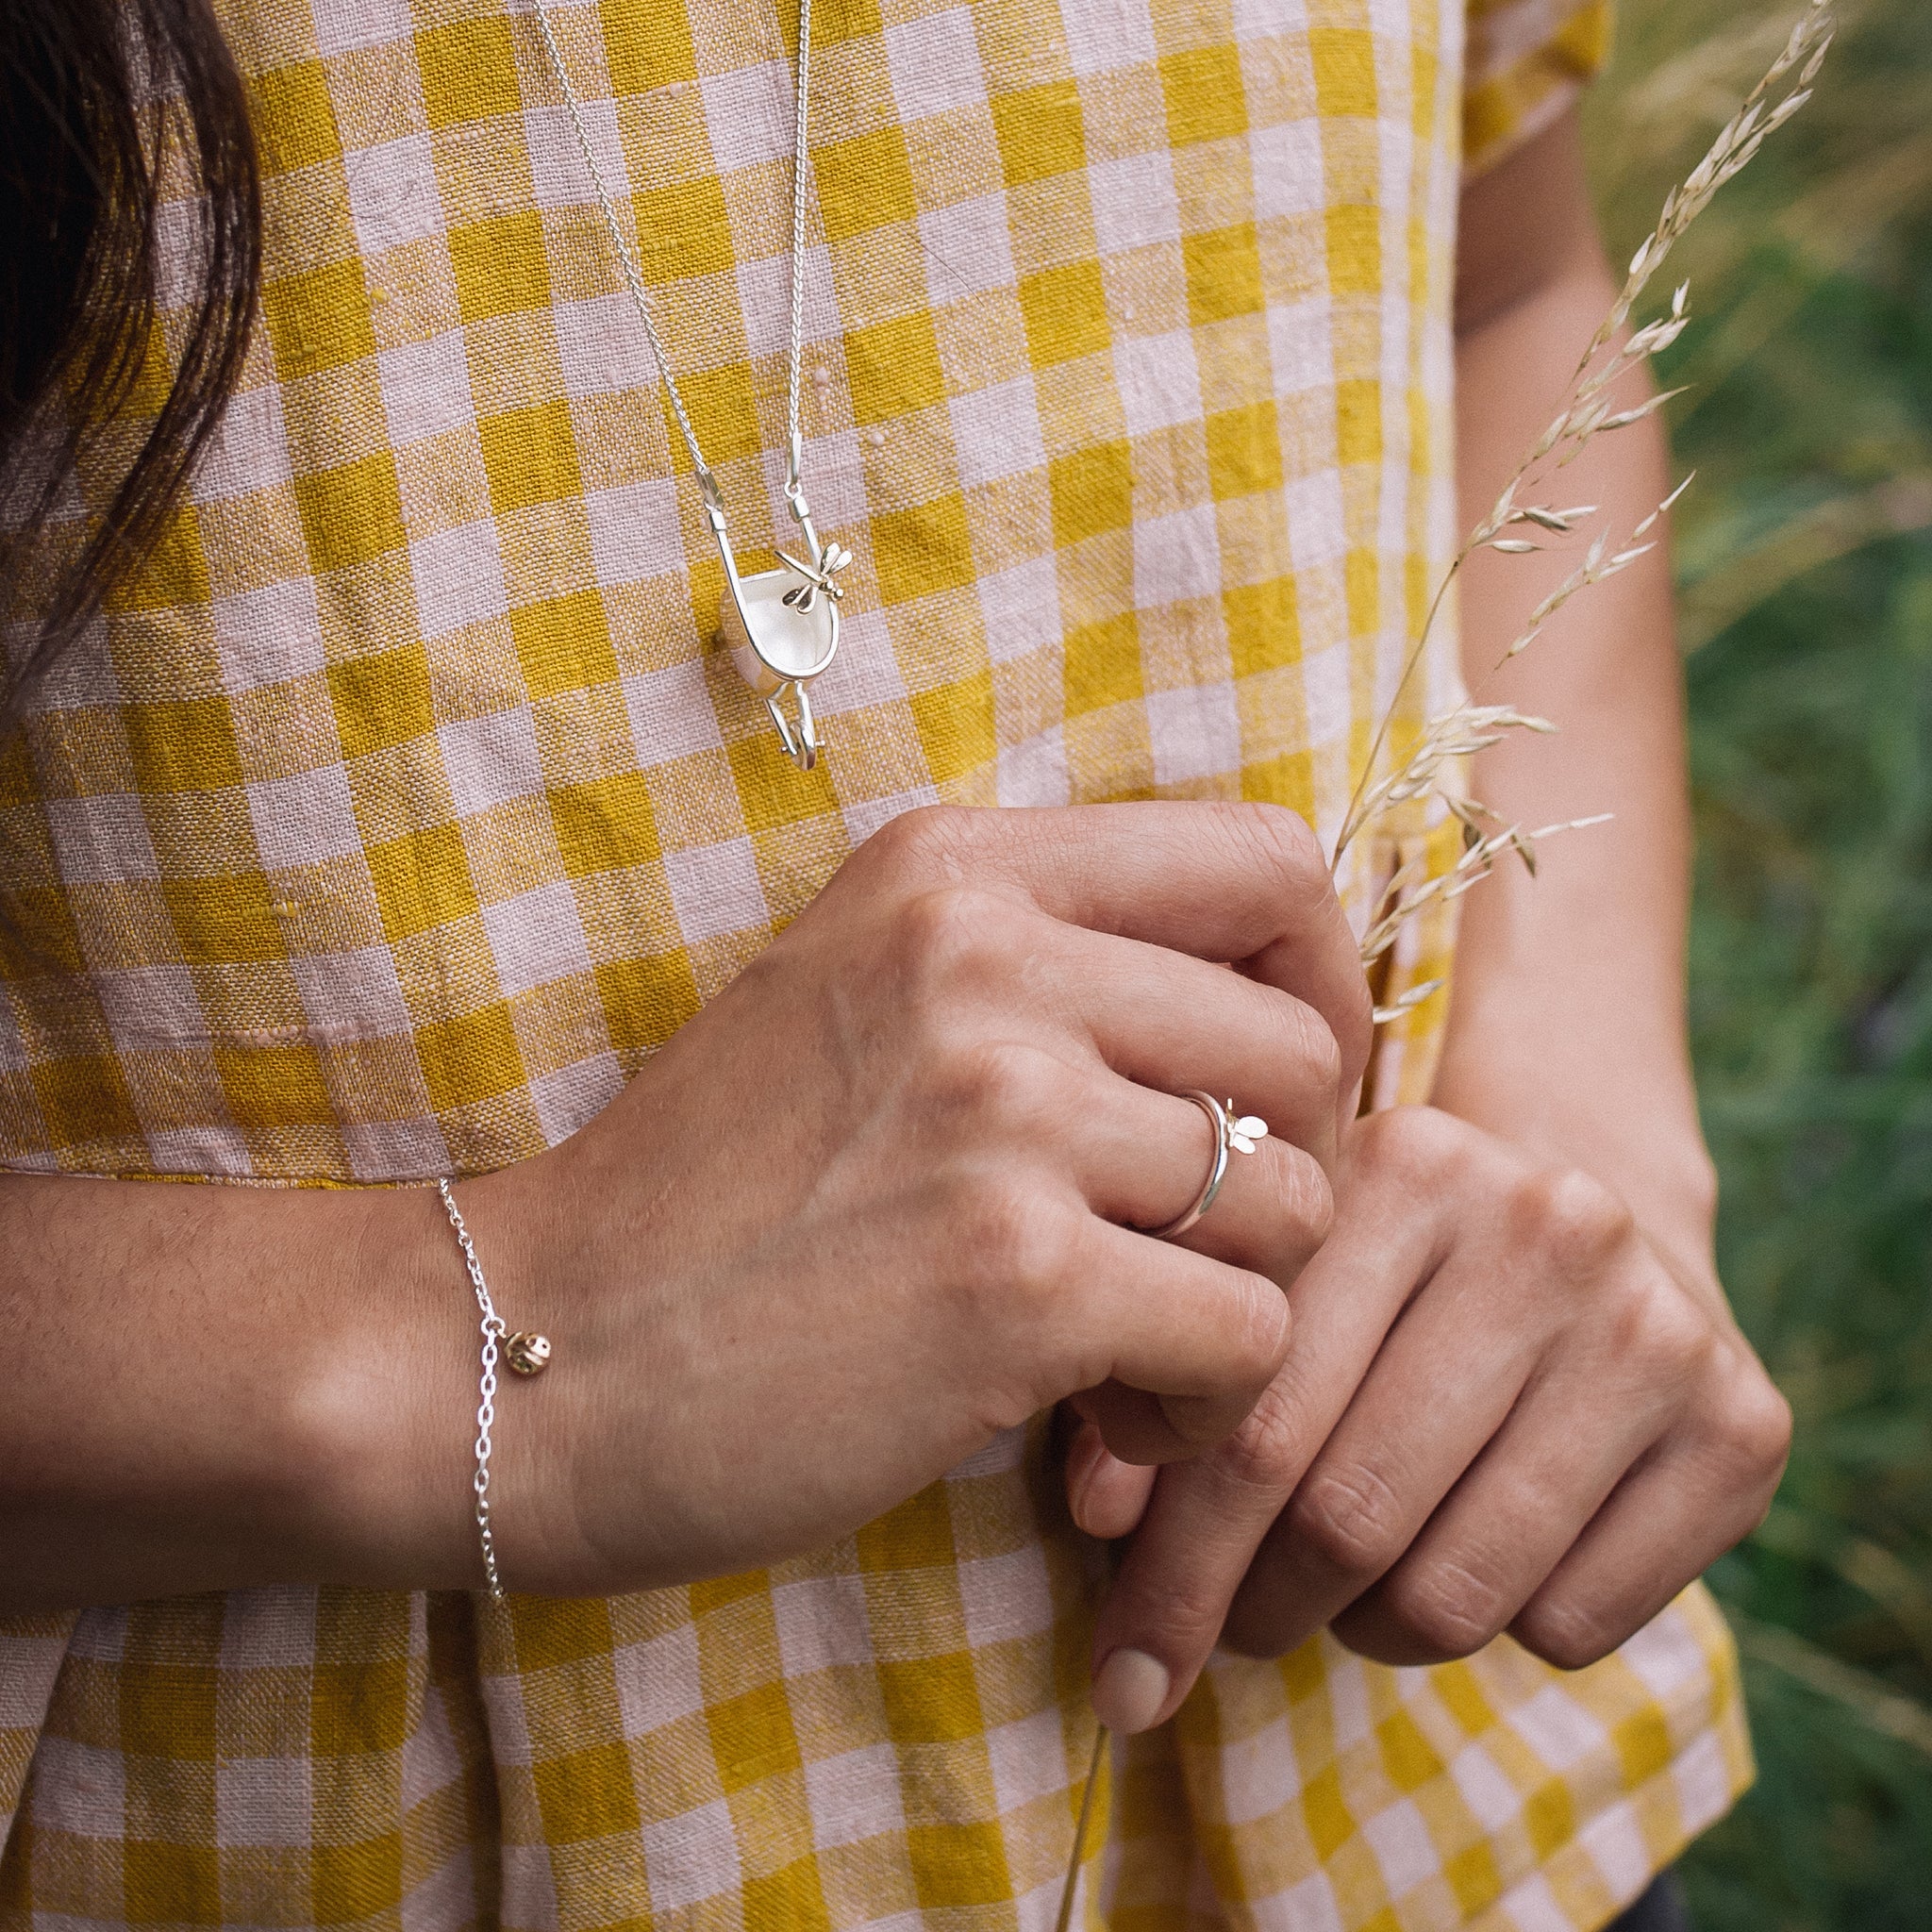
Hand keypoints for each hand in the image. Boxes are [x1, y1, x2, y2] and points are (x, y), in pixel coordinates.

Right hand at [403, 804, 1370, 1596]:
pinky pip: (1247, 1335)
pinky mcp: (1016, 1279)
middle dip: (1287, 1173)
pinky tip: (1103, 1426)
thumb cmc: (709, 1197)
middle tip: (1194, 1257)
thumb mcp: (857, 1000)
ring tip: (1127, 1350)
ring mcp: (1003, 1111)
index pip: (1265, 860)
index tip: (1273, 1093)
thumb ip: (1039, 969)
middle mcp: (988, 956)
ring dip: (1239, 1298)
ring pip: (1293, 1199)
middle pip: (1302, 1045)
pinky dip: (1204, 1404)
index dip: (1316, 982)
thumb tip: (1273, 1024)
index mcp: (955, 870)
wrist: (523, 1348)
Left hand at [1063, 1106, 1790, 1731]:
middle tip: (1229, 1634)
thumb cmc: (1387, 1273)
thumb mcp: (1276, 1286)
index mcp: (1402, 1166)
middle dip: (1256, 1613)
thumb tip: (1094, 1516)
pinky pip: (1572, 1624)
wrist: (1596, 1219)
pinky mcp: (1743, 1427)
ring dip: (1369, 1633)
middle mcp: (1542, 1226)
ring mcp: (1654, 1326)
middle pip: (1347, 1512)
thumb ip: (1164, 1383)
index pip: (1253, 1417)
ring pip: (1455, 1590)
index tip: (1124, 1667)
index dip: (1172, 1568)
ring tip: (1343, 1598)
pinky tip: (1473, 1559)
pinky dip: (1498, 1634)